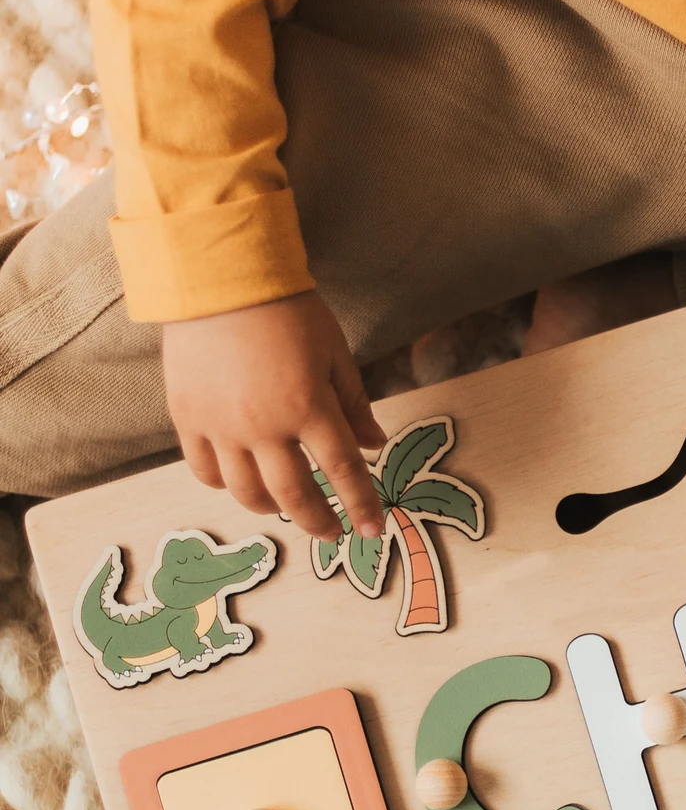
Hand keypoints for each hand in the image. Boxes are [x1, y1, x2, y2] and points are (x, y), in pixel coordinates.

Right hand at [163, 292, 386, 543]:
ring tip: (287, 507)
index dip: (362, 506)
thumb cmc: (287, 312)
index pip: (343, 472)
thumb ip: (354, 405)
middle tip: (332, 532)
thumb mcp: (335, 354)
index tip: (373, 530)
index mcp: (308, 407)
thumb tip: (374, 446)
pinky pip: (204, 469)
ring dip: (272, 508)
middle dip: (318, 521)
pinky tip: (242, 481)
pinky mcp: (187, 417)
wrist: (219, 277)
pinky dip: (225, 484)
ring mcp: (220, 425)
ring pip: (246, 491)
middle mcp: (263, 425)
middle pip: (294, 495)